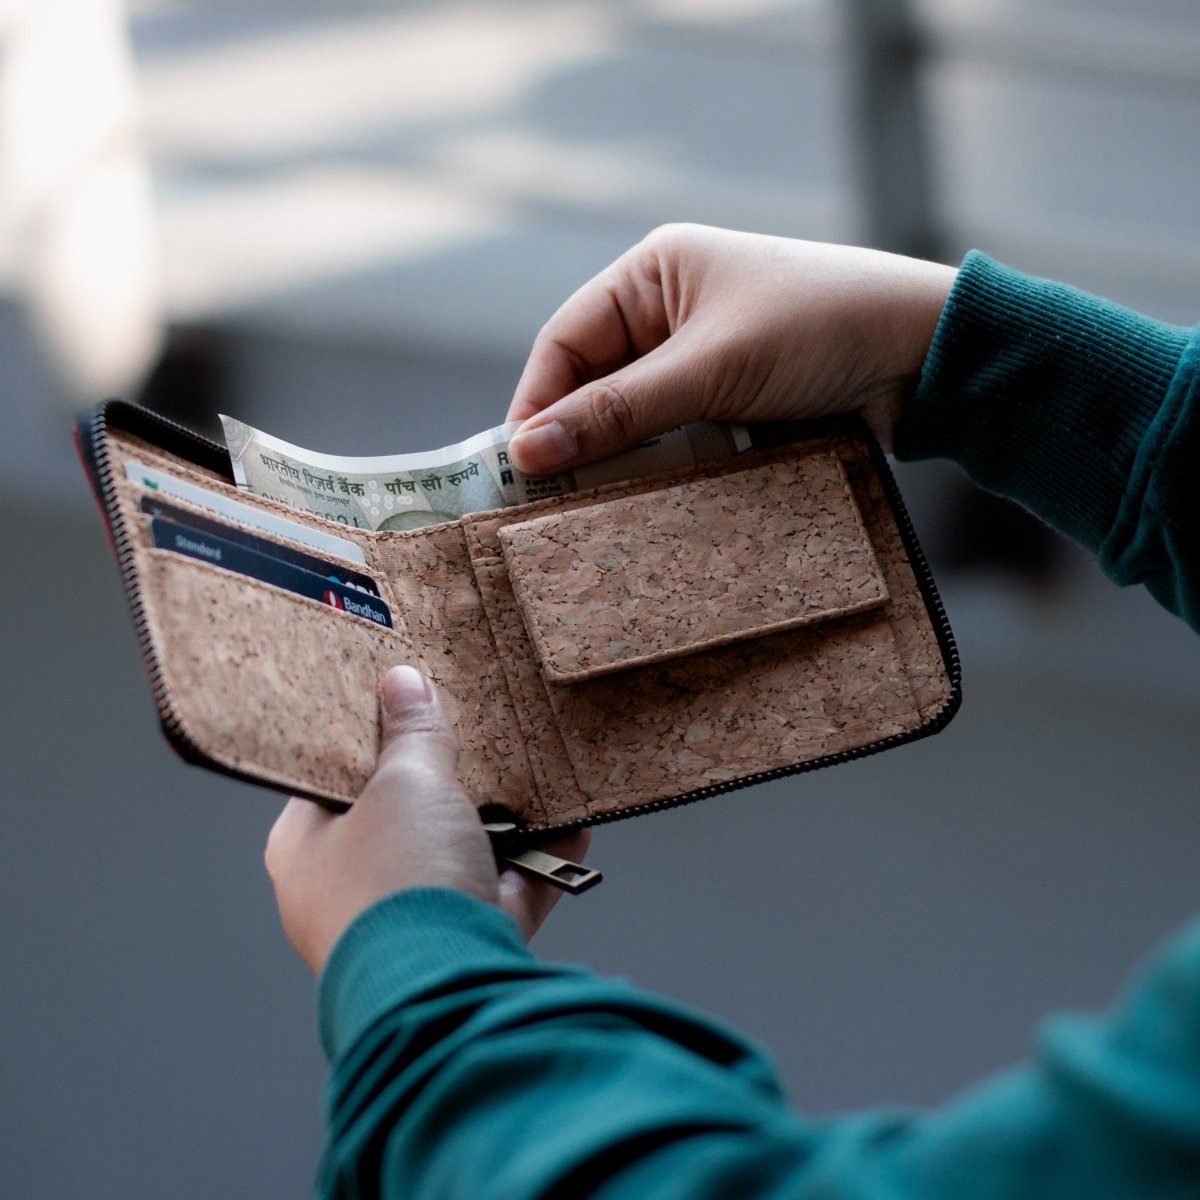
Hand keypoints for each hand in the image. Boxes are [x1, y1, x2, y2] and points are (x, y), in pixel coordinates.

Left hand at [265, 665, 588, 972]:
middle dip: (447, 779)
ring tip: (534, 774)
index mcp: (306, 847)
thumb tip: (405, 682)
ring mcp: (407, 923)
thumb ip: (413, 732)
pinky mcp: (462, 947)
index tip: (406, 702)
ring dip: (502, 822)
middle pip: (402, 816)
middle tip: (478, 733)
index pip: (330, 778)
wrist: (444, 990)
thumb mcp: (407, 783)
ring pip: (458, 857)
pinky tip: (573, 827)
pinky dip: (538, 863)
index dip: (370, 738)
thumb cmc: (397, 882)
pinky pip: (503, 894)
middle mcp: (349, 890)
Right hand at [506, 224, 954, 469]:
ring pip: (637, 418)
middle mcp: (671, 312)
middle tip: (546, 503)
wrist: (927, 354)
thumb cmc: (819, 328)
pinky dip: (663, 468)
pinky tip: (647, 503)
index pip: (567, 341)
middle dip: (576, 438)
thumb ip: (620, 410)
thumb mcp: (712, 366)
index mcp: (654, 273)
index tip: (517, 468)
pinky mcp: (735, 402)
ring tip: (591, 512)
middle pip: (597, 383)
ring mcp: (705, 360)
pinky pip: (678, 437)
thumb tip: (528, 450)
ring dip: (620, 460)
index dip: (537, 403)